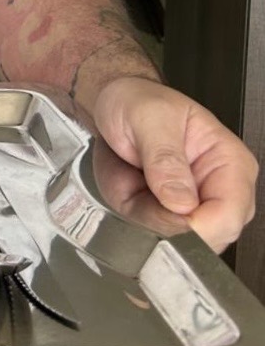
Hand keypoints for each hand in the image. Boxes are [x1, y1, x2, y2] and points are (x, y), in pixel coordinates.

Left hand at [92, 75, 257, 250]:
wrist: (116, 104)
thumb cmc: (138, 102)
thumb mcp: (148, 118)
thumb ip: (164, 158)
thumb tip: (182, 203)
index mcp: (230, 162)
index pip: (228, 217)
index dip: (192, 225)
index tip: (159, 207)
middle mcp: (221, 191)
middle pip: (205, 240)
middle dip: (161, 220)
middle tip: (137, 185)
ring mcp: (197, 209)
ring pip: (176, 244)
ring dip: (143, 218)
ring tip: (134, 181)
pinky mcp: (173, 218)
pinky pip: (154, 238)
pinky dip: (134, 219)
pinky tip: (131, 192)